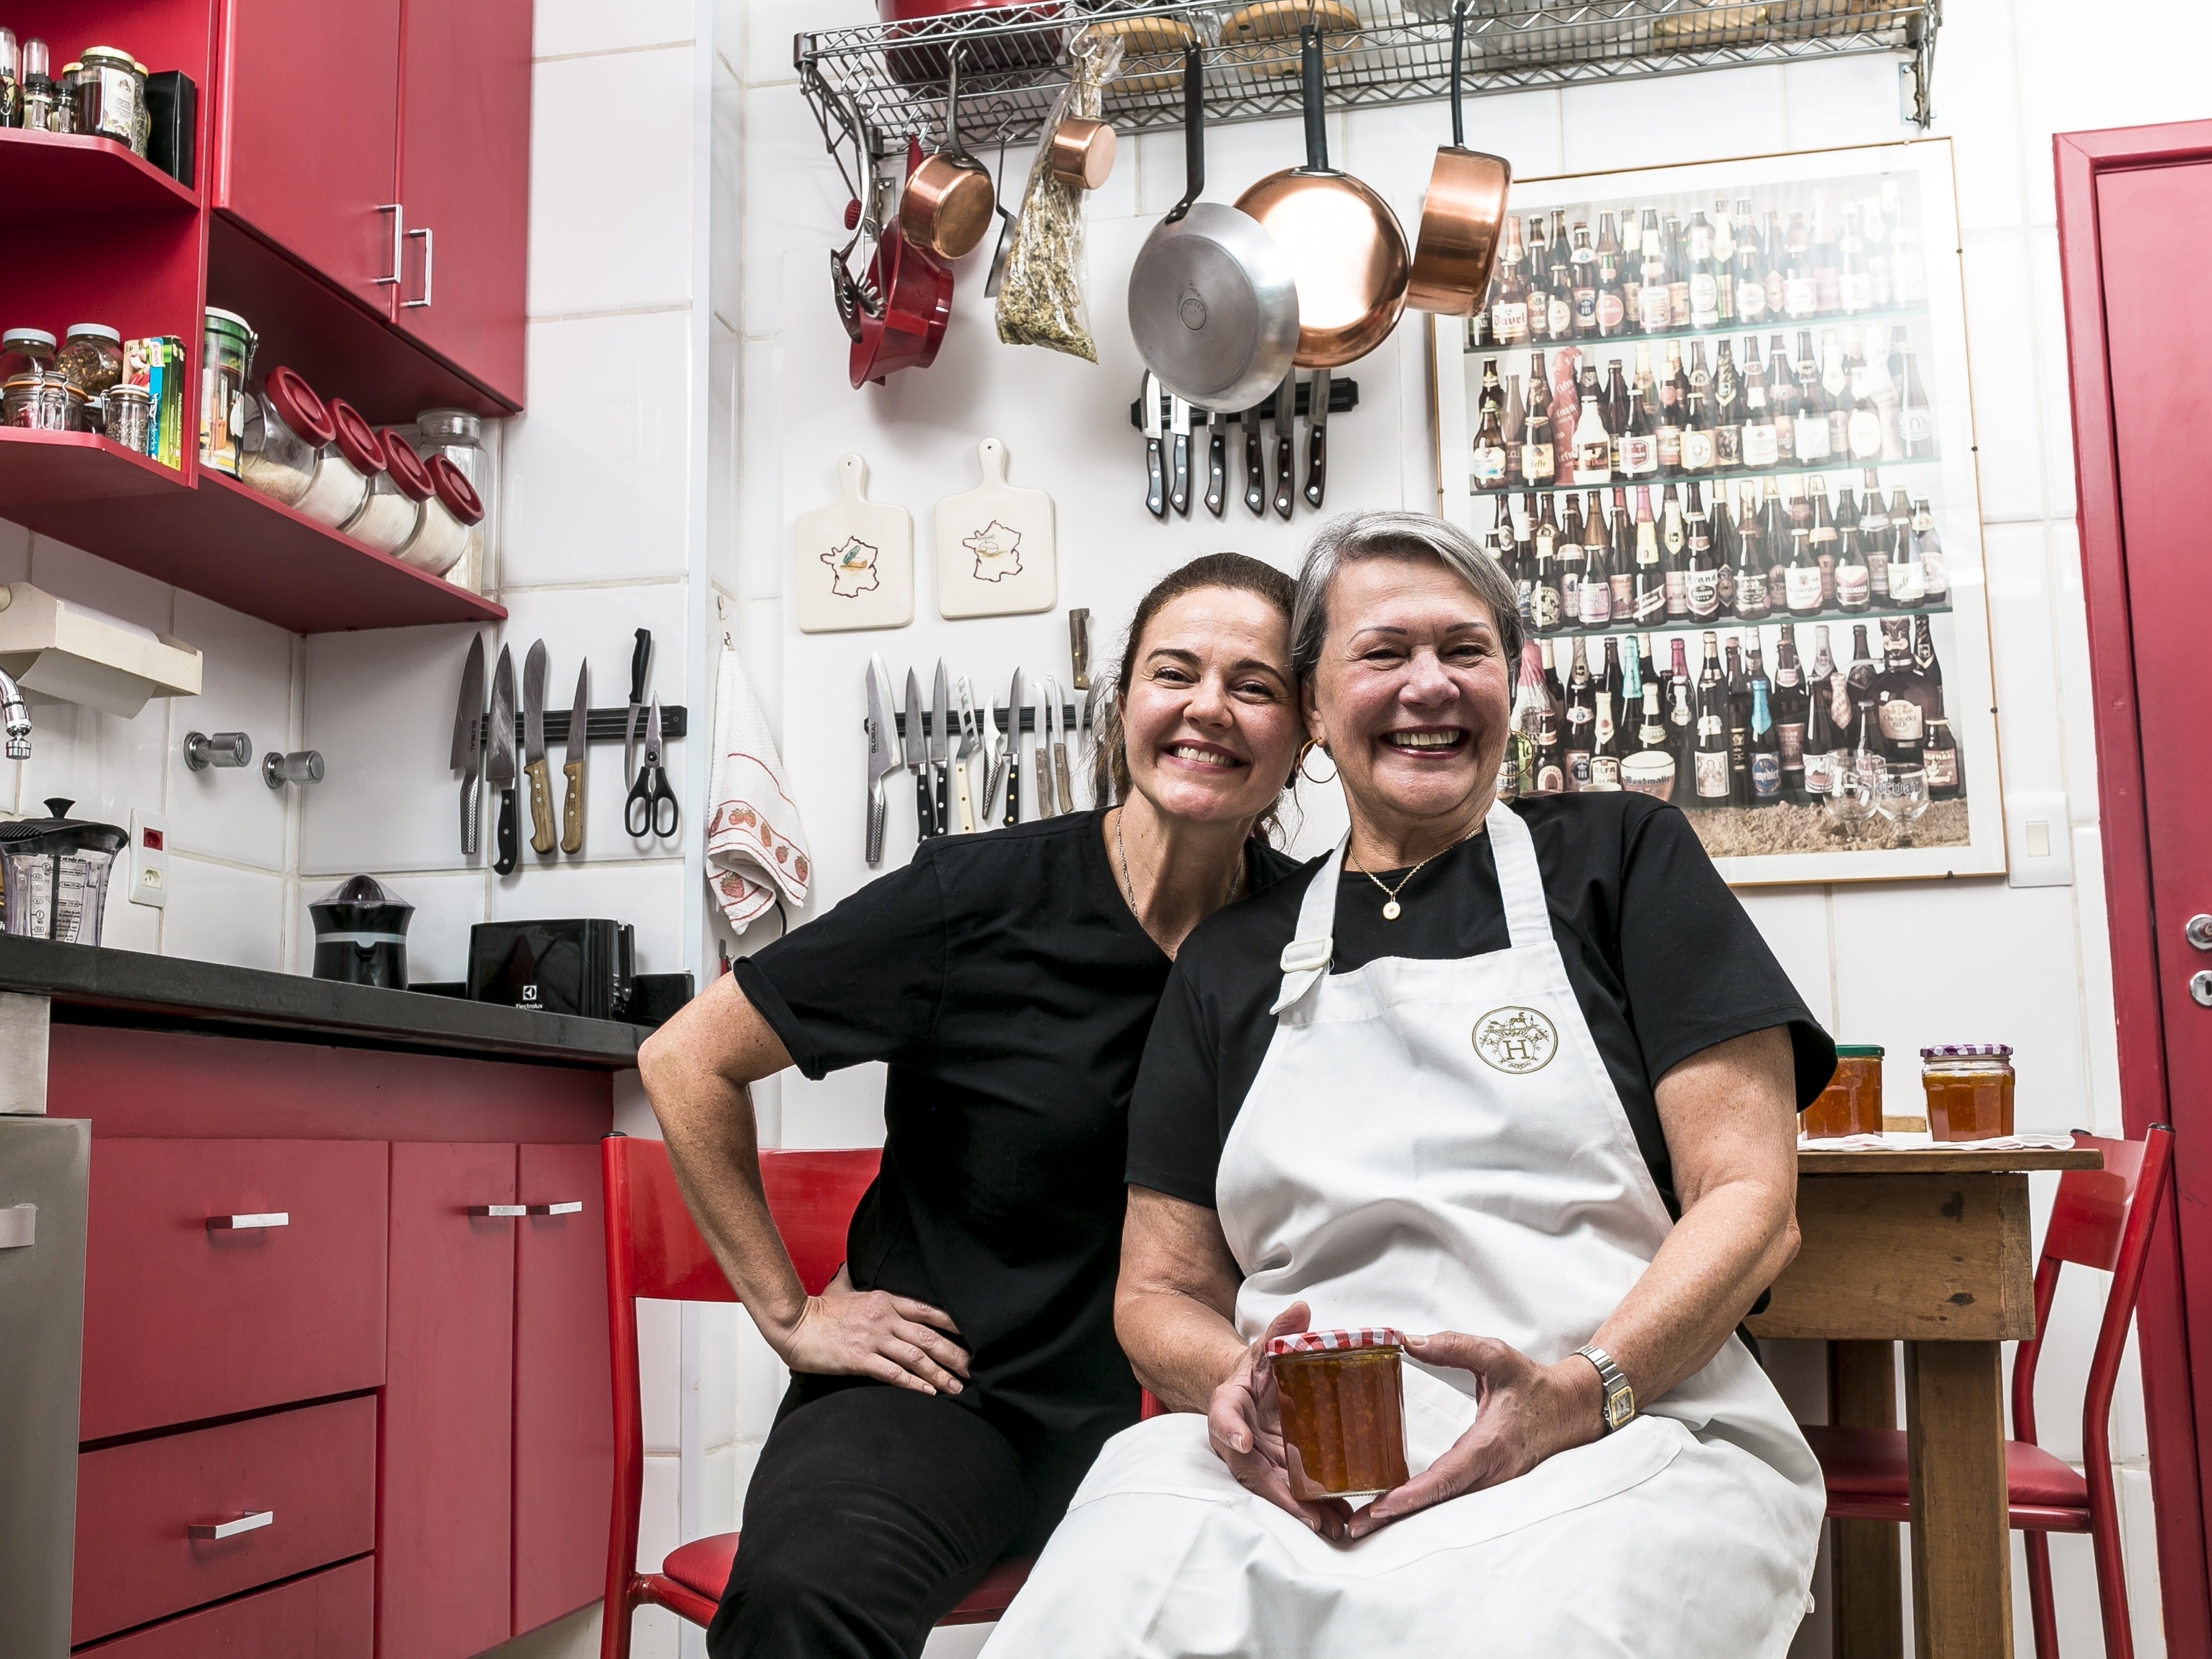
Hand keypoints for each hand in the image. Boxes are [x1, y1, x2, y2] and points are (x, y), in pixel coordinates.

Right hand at [765, 1265, 971, 1395]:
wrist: (794, 1324)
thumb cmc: (817, 1310)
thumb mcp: (842, 1289)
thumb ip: (854, 1282)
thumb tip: (851, 1269)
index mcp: (884, 1300)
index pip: (927, 1310)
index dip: (952, 1324)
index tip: (972, 1335)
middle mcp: (884, 1318)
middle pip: (928, 1337)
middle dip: (954, 1354)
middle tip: (973, 1368)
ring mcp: (873, 1338)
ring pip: (916, 1357)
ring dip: (940, 1374)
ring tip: (957, 1386)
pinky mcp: (860, 1359)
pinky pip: (894, 1373)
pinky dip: (915, 1383)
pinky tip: (929, 1392)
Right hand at [1205, 1302, 1353, 1541]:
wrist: (1251, 1389)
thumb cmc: (1258, 1368)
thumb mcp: (1266, 1347)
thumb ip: (1281, 1331)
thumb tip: (1301, 1310)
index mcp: (1229, 1403)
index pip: (1223, 1416)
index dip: (1230, 1430)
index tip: (1243, 1441)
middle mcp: (1237, 1439)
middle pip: (1250, 1469)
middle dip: (1277, 1494)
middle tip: (1307, 1513)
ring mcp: (1256, 1459)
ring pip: (1272, 1489)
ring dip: (1300, 1511)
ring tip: (1330, 1525)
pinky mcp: (1276, 1470)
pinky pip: (1291, 1492)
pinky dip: (1312, 1508)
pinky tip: (1337, 1520)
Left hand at [1346, 1331, 1602, 1538]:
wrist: (1569, 1410)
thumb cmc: (1532, 1384)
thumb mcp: (1495, 1355)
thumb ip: (1453, 1345)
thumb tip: (1408, 1340)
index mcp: (1489, 1445)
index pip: (1447, 1477)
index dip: (1413, 1494)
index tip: (1382, 1505)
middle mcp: (1490, 1474)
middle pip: (1438, 1502)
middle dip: (1396, 1516)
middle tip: (1355, 1526)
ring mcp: (1491, 1485)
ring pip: (1444, 1507)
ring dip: (1405, 1517)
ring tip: (1363, 1524)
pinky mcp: (1488, 1485)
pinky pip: (1452, 1500)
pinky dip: (1423, 1508)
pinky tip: (1394, 1511)